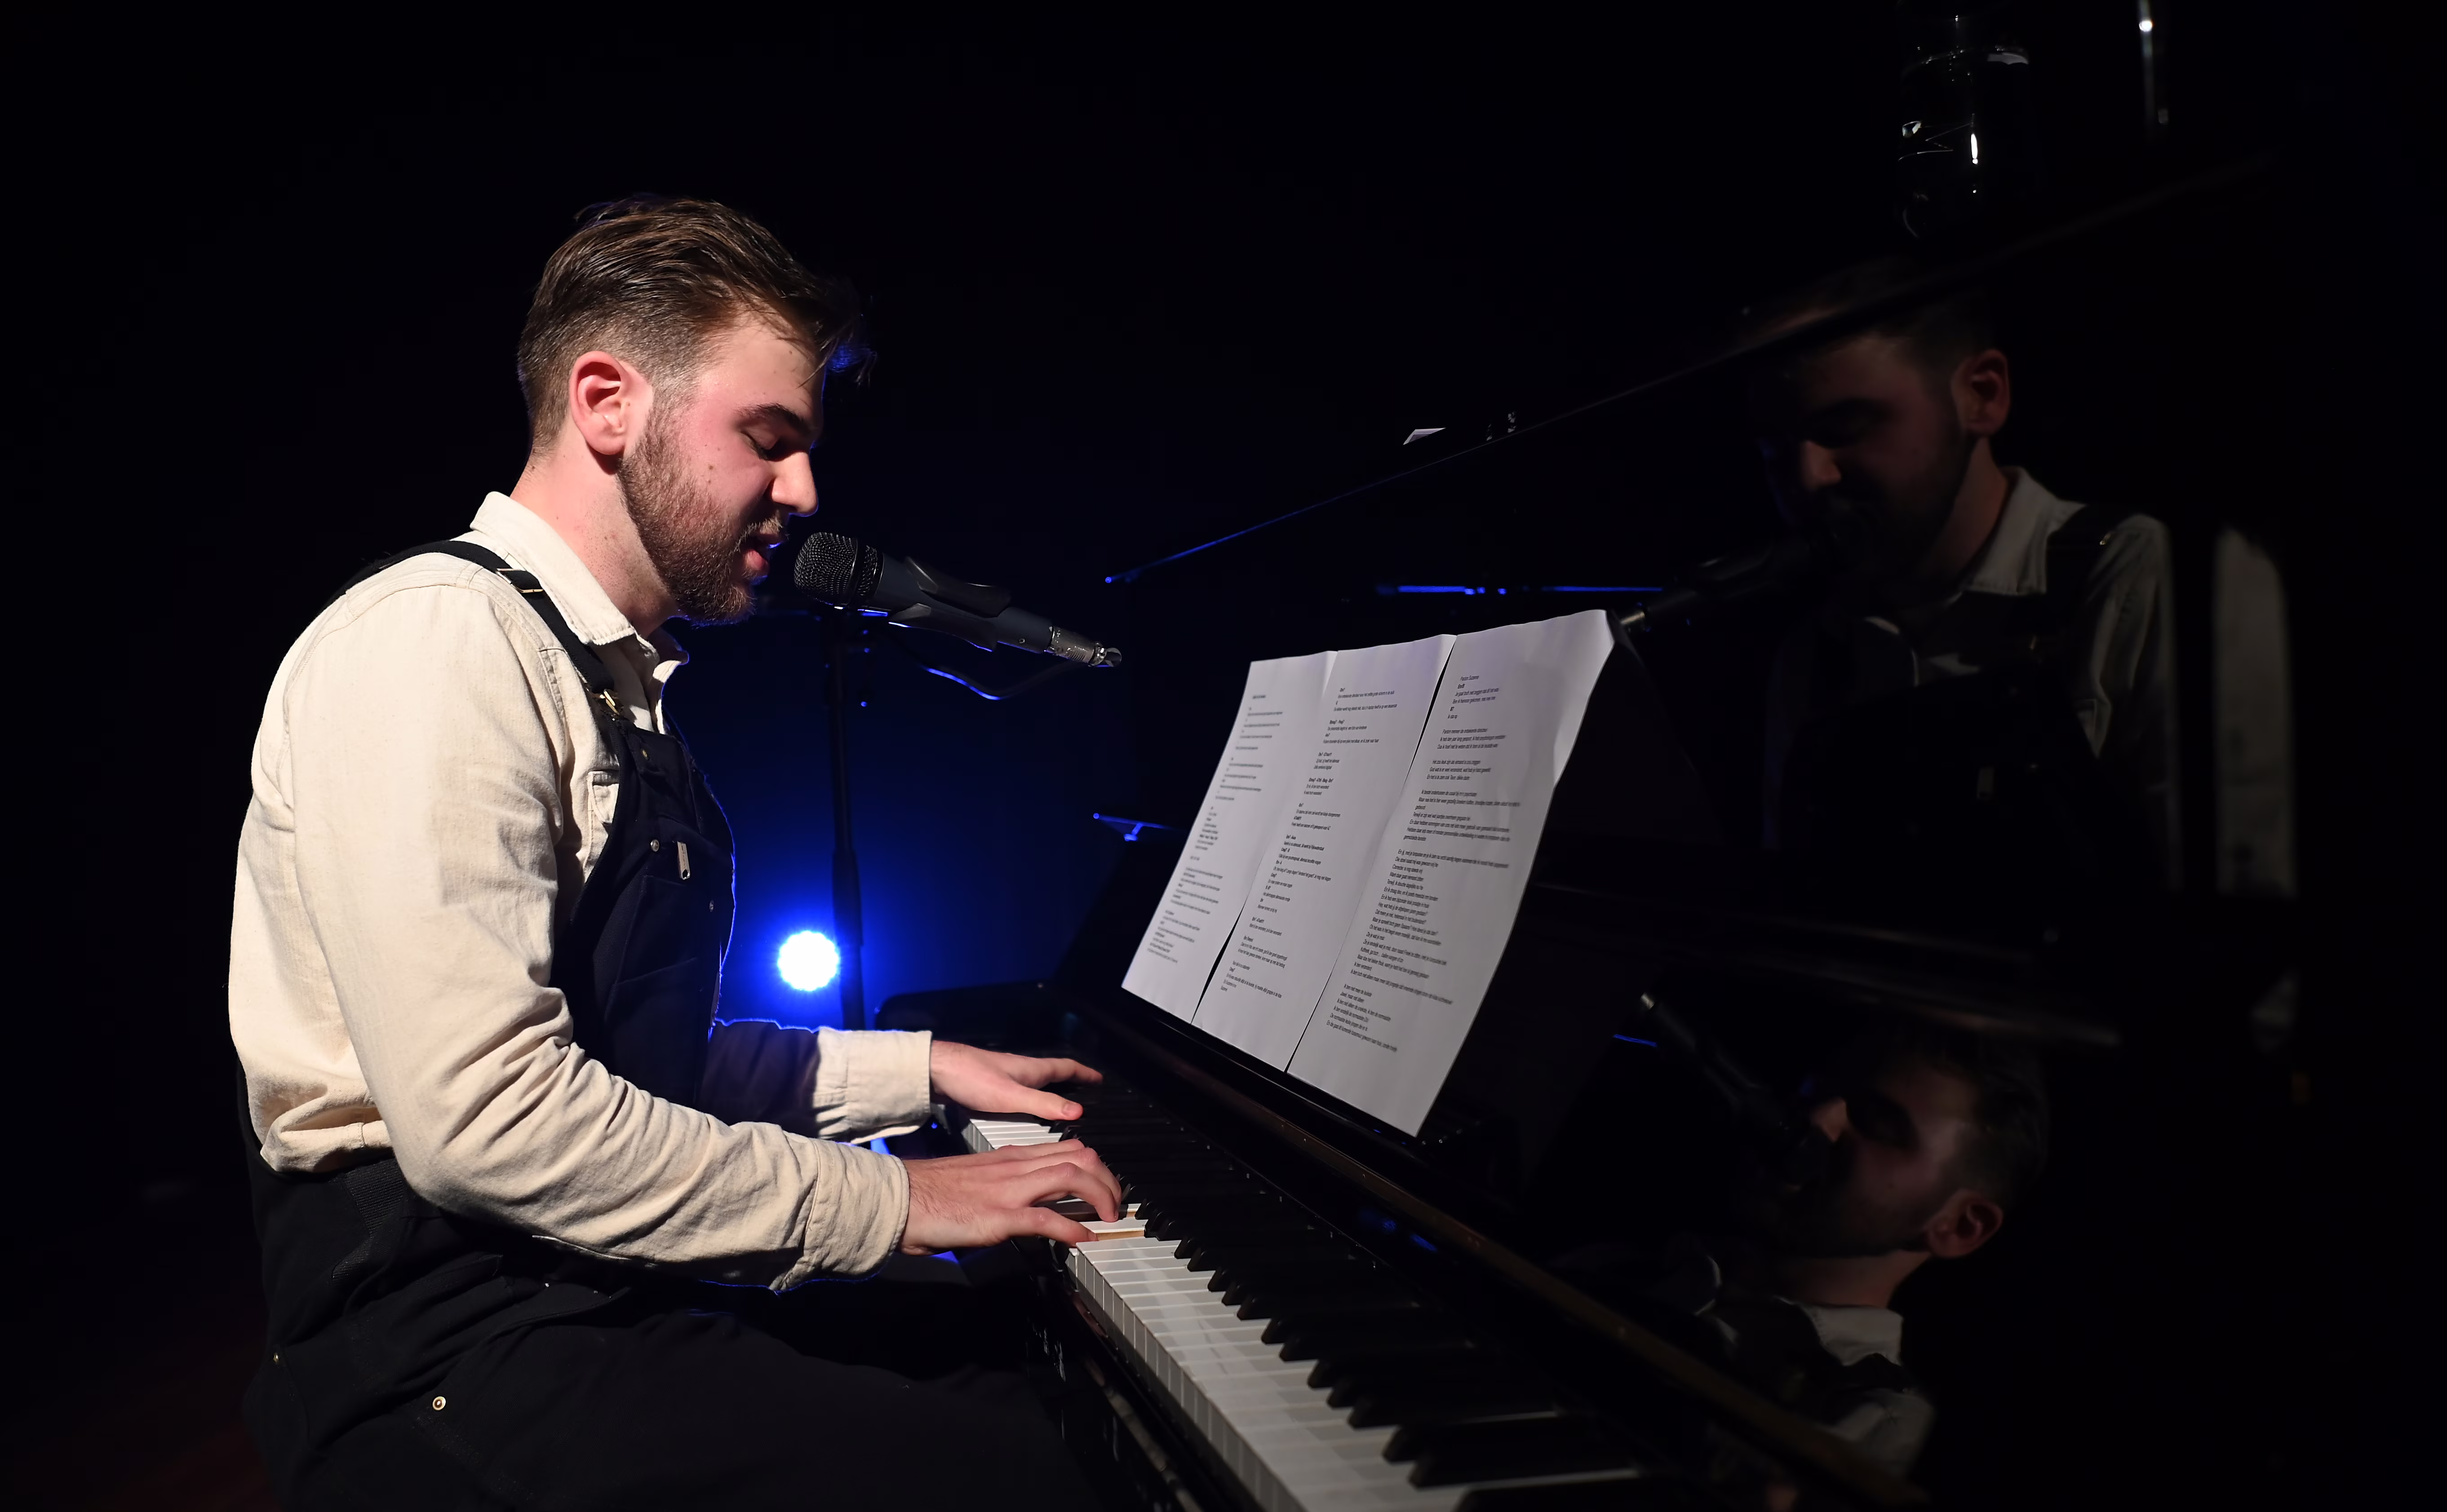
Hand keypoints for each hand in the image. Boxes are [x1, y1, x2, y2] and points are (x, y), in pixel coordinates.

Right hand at [899, 1140, 1123, 1251]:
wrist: (899, 1198)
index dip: (1095, 1166)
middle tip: (1116, 1203)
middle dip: (1108, 1179)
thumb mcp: (976, 1178)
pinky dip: (1072, 1229)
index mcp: (1011, 1156)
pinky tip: (1084, 1240)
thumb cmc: (931, 1192)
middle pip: (1080, 1156)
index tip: (1105, 1185)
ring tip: (1109, 1217)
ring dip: (1099, 1197)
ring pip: (1072, 1176)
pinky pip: (1047, 1220)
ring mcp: (1009, 1190)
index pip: (1066, 1148)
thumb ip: (1003, 1183)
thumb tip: (1025, 1201)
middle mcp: (1016, 1166)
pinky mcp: (999, 1216)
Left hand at [928, 1040, 1103, 1122]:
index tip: (1100, 1079)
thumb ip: (1043, 1104)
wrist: (935, 1072)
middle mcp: (1020, 1071)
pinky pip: (1017, 1092)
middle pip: (1052, 1074)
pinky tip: (1021, 1112)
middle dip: (1070, 1082)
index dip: (1085, 1073)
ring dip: (1049, 1090)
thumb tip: (1077, 1112)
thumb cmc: (971, 1078)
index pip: (1066, 1068)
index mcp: (1031, 1070)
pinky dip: (1028, 1100)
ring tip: (1057, 1103)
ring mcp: (1003, 1077)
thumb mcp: (1012, 1096)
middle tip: (1084, 1091)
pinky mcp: (988, 1087)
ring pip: (1034, 1083)